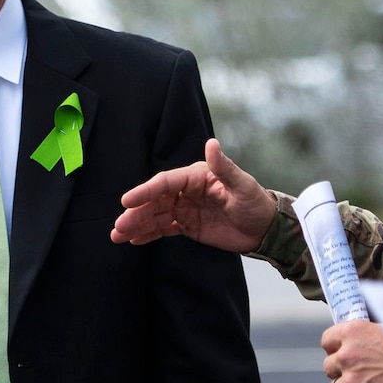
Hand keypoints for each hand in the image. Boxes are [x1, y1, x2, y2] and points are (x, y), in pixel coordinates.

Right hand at [110, 139, 275, 252]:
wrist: (266, 229)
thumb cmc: (255, 203)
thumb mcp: (242, 185)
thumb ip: (224, 167)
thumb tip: (211, 142)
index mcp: (198, 176)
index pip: (166, 182)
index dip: (146, 191)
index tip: (126, 201)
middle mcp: (188, 190)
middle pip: (156, 200)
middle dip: (136, 212)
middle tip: (118, 226)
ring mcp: (186, 208)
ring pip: (155, 215)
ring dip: (137, 224)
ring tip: (117, 235)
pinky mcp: (188, 225)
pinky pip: (164, 228)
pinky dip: (148, 234)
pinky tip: (133, 240)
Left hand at [321, 320, 382, 382]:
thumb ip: (369, 333)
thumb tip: (363, 336)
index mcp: (353, 332)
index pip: (327, 340)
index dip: (335, 348)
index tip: (343, 352)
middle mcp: (347, 355)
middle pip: (328, 366)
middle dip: (341, 370)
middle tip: (358, 373)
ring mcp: (351, 381)